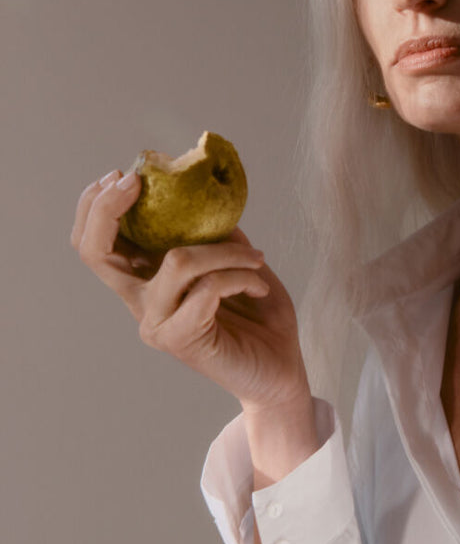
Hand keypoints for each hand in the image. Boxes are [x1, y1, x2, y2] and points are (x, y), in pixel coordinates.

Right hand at [71, 169, 311, 411]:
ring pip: (177, 261)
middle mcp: (140, 302)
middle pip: (94, 253)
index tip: (128, 175)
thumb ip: (212, 230)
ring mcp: (156, 323)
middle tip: (139, 182)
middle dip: (108, 208)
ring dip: (226, 251)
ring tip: (255, 259)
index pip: (95, 244)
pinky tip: (259, 288)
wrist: (281, 368)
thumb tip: (201, 190)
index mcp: (145, 280)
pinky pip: (206, 289)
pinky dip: (239, 277)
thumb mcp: (235, 258)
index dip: (97, 206)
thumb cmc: (259, 316)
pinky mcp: (181, 340)